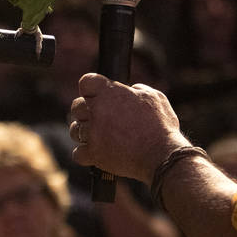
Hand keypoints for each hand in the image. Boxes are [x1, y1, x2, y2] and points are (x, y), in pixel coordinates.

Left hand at [69, 73, 191, 183]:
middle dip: (86, 111)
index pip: (86, 82)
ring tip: (99, 136)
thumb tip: (130, 90)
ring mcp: (93, 133)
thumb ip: (137, 89)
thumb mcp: (154, 97)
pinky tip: (97, 151)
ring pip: (75, 130)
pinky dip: (86, 154)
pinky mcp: (93, 153)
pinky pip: (78, 153)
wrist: (162, 155)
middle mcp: (97, 110)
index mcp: (110, 92)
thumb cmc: (160, 126)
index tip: (96, 95)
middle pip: (76, 106)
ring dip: (85, 132)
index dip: (91, 88)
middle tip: (100, 118)